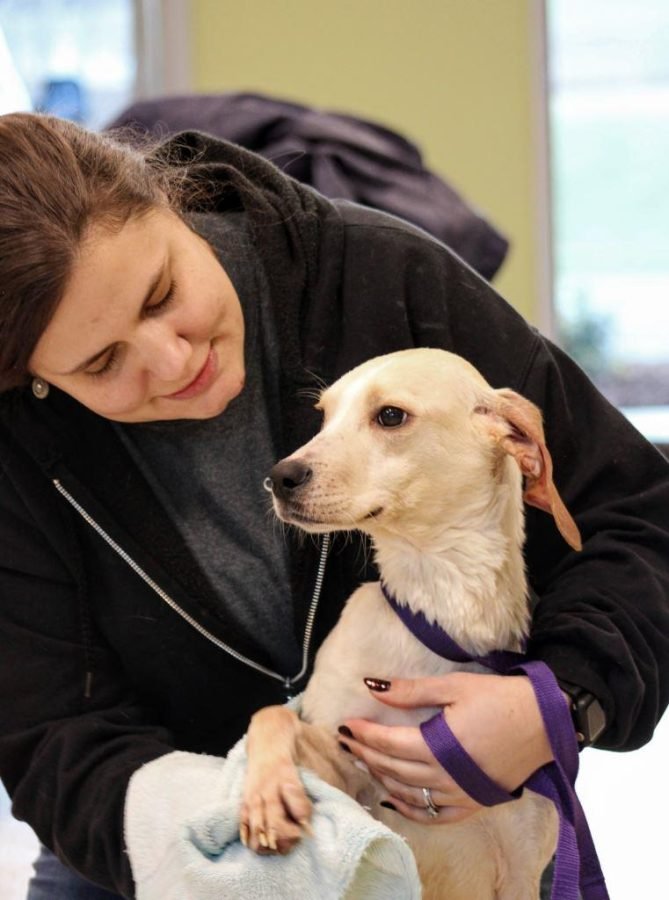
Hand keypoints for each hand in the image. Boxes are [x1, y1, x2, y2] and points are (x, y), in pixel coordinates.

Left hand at [338, 671, 559, 823]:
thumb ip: (411, 691)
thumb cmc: (500, 699)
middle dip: (366, 754)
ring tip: (365, 763)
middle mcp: (444, 777)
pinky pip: (433, 815)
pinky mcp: (473, 804)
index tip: (346, 725)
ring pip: (408, 794)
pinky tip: (395, 798)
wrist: (545, 724)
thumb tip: (372, 686)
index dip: (364, 734)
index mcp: (437, 746)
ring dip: (382, 778)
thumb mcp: (455, 685)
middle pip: (393, 768)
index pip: (388, 743)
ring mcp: (458, 795)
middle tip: (347, 743)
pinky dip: (410, 808)